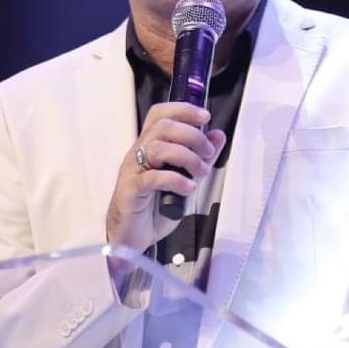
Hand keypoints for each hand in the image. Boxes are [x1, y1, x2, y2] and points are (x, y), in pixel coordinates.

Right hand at [105, 102, 225, 254]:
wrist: (132, 238)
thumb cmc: (153, 208)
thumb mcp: (184, 179)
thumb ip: (200, 158)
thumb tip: (218, 135)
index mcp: (148, 147)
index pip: (159, 115)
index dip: (182, 110)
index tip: (205, 116)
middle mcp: (138, 153)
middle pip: (162, 127)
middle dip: (191, 134)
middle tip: (208, 151)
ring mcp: (132, 171)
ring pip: (157, 148)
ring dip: (186, 156)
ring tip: (201, 171)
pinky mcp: (130, 190)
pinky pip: (152, 177)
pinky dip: (175, 180)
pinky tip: (188, 188)